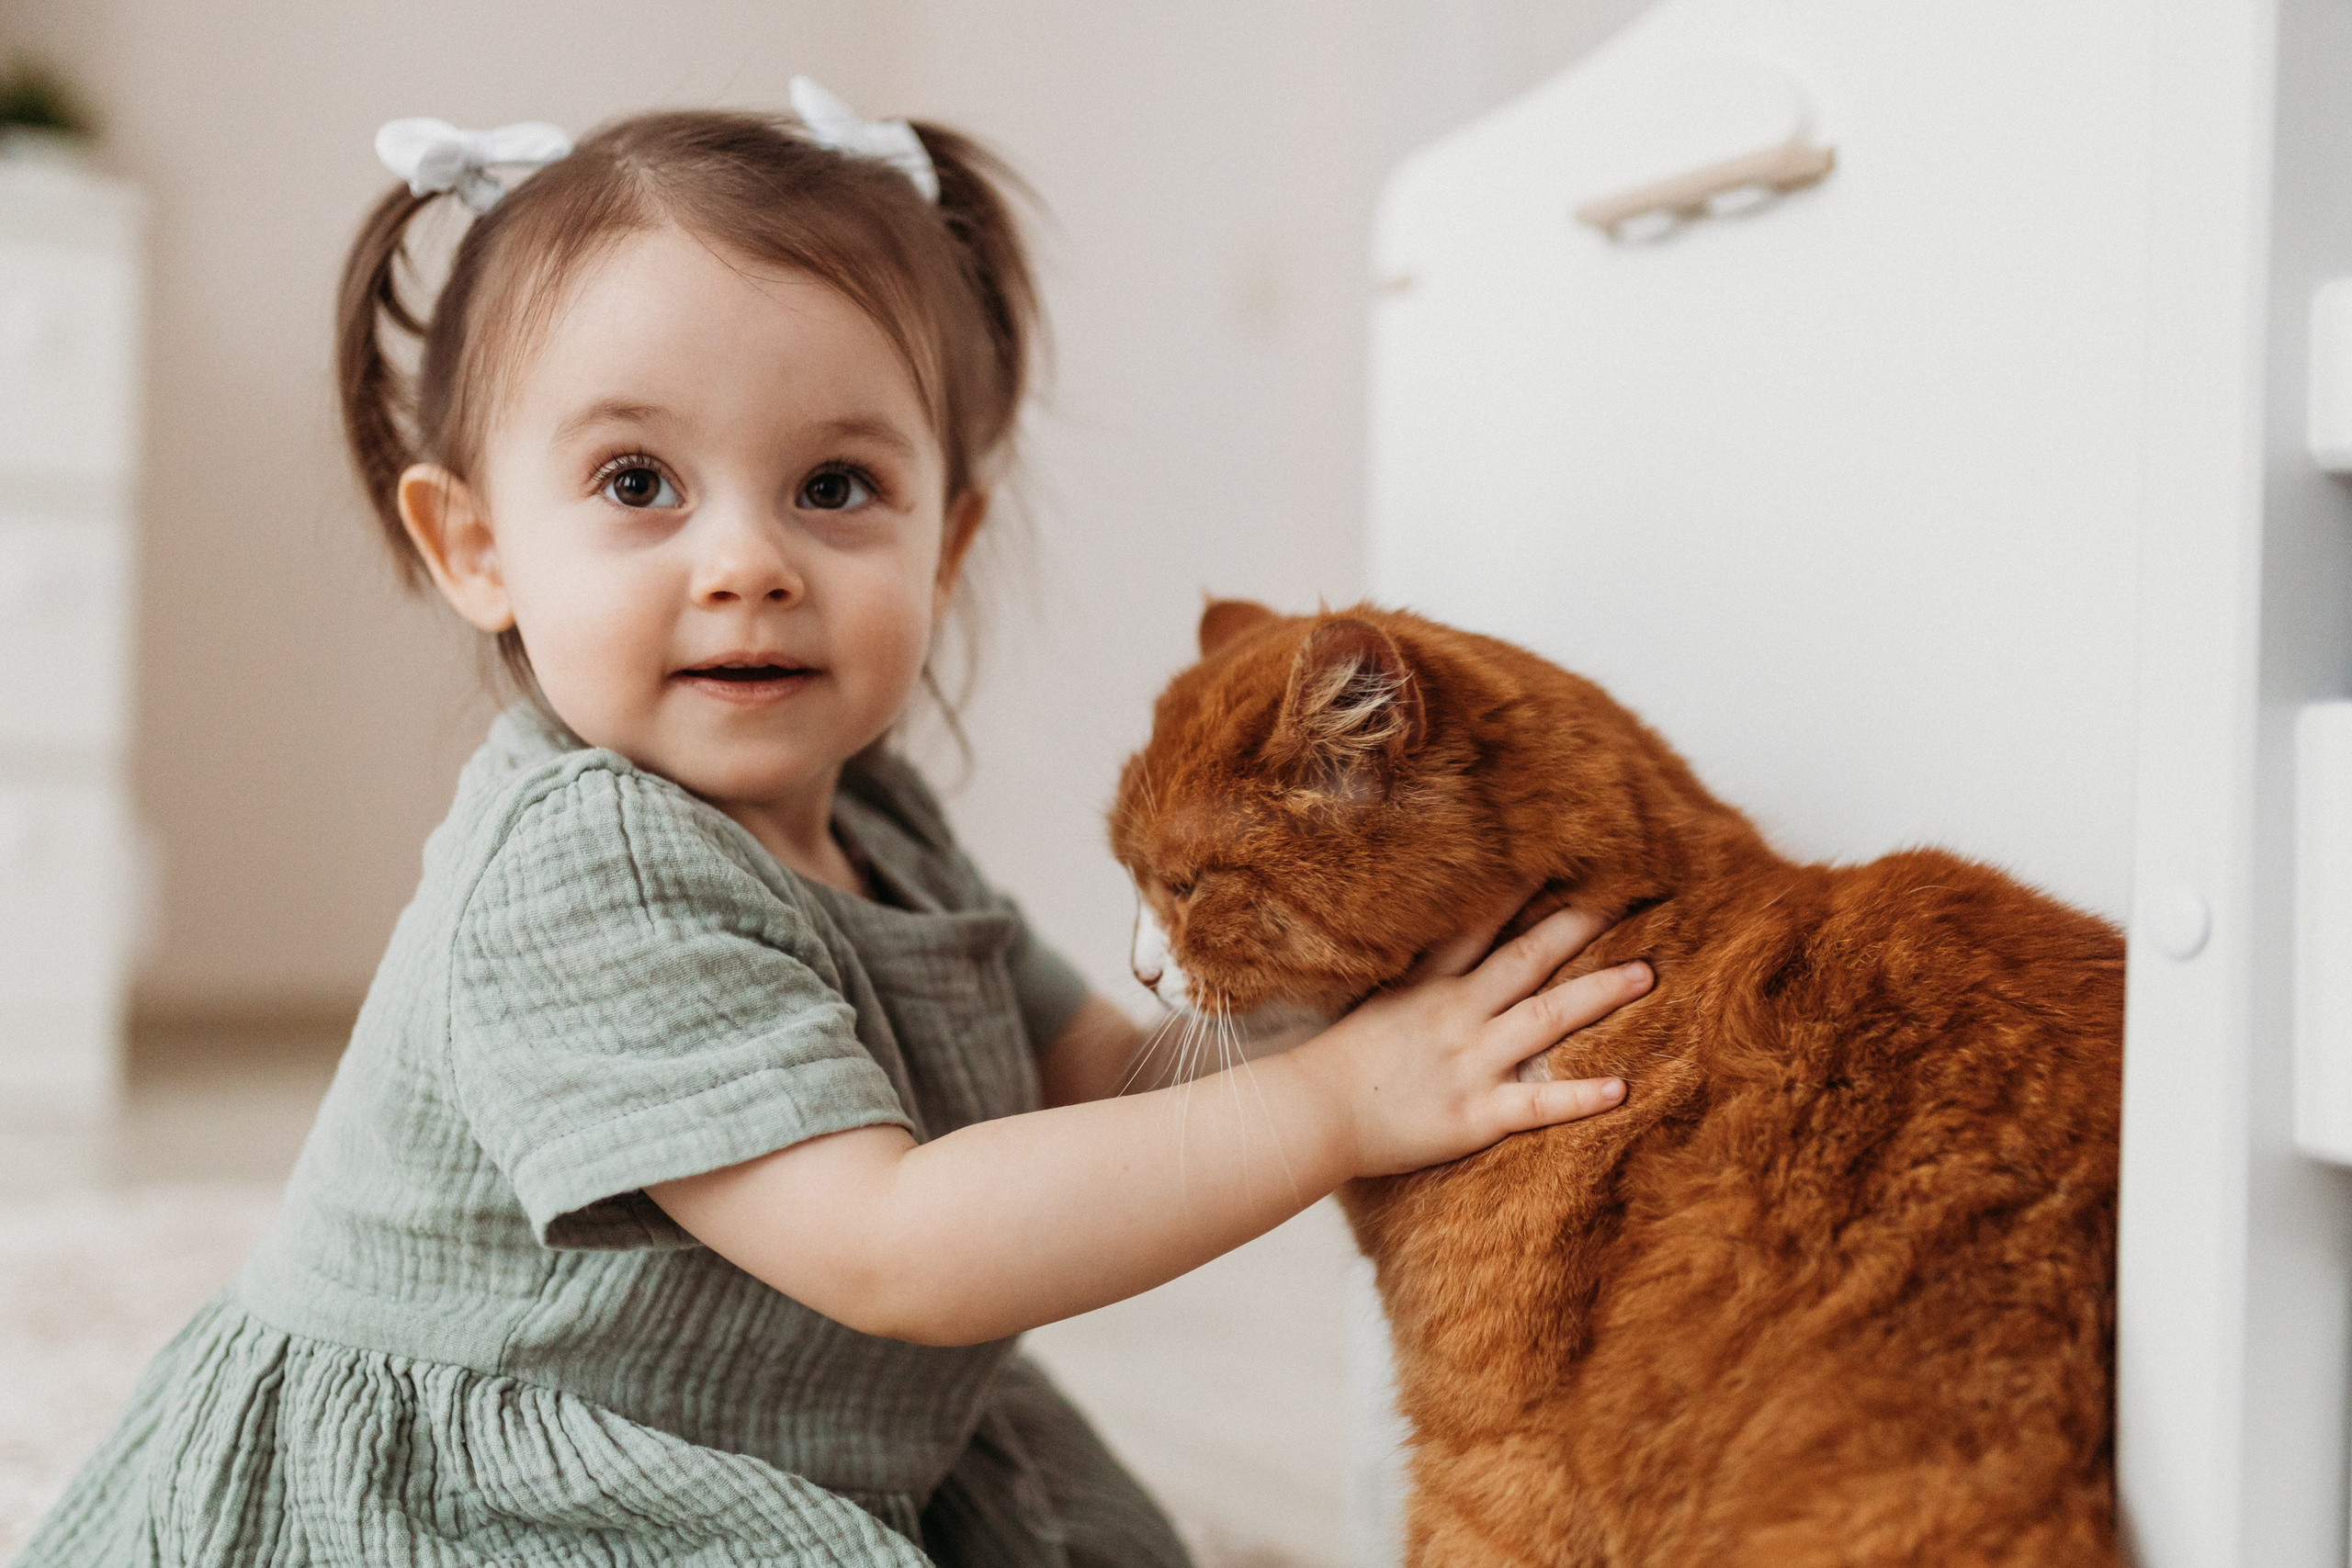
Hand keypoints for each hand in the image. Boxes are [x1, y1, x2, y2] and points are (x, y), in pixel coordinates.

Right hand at [1294, 900, 1648, 1177]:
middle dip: (1579, 925)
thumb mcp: (1375, 1002)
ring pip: (1546, 1018)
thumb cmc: (1336, 1064)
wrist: (1309, 1113)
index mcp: (1430, 984)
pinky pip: (1537, 1102)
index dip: (1524, 888)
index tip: (1562, 856)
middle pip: (1528, 957)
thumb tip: (1439, 946)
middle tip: (1629, 894)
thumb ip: (1414, 977)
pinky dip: (1580, 1096)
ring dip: (1599, 994)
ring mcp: (1469, 1063)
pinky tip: (1622, 1087)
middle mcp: (1457, 1013)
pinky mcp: (1474, 1114)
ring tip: (1646, 974)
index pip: (1482, 923)